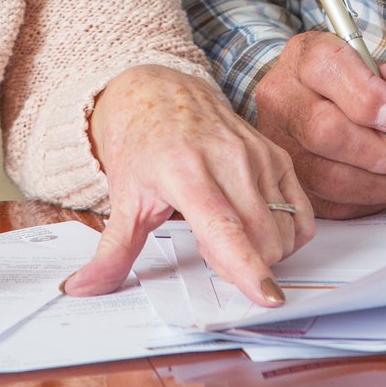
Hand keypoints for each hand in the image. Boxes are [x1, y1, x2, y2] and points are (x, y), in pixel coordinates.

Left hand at [64, 64, 313, 307]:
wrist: (158, 89)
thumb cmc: (140, 142)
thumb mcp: (123, 197)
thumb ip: (112, 250)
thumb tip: (83, 288)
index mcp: (184, 171)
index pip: (224, 227)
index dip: (248, 266)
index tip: (268, 297)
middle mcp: (227, 159)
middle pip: (260, 239)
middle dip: (241, 265)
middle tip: (208, 247)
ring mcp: (256, 154)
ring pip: (282, 231)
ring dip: (262, 251)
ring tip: (225, 228)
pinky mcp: (276, 154)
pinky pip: (301, 214)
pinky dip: (285, 234)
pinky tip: (256, 224)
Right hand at [251, 31, 385, 216]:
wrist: (307, 102)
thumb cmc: (344, 85)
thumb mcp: (369, 68)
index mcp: (302, 59)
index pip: (328, 69)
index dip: (371, 98)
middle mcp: (281, 100)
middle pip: (325, 130)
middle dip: (380, 150)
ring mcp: (278, 145)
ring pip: (328, 176)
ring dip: (381, 183)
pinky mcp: (289, 182)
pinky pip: (331, 203)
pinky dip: (369, 201)